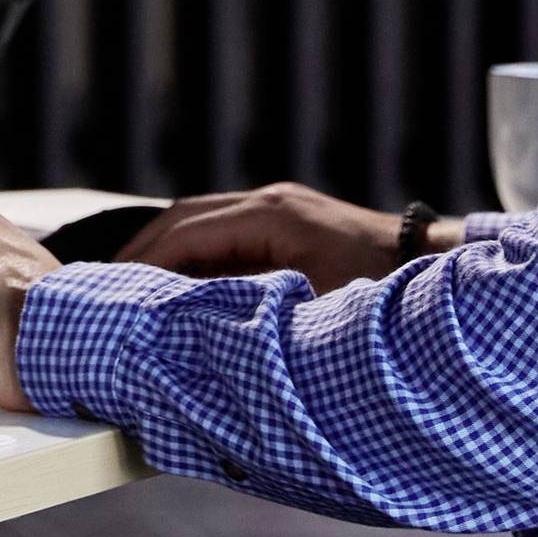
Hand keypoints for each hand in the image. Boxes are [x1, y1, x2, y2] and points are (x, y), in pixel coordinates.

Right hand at [113, 182, 459, 288]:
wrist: (434, 271)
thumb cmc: (381, 296)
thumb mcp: (312, 313)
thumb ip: (254, 317)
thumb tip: (196, 334)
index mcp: (270, 216)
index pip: (185, 231)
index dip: (144, 260)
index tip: (113, 288)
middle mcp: (268, 203)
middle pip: (184, 216)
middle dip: (140, 249)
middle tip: (104, 284)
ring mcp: (278, 209)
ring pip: (201, 220)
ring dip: (164, 249)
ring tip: (130, 283)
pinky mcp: (287, 224)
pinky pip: (224, 231)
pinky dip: (192, 252)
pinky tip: (178, 283)